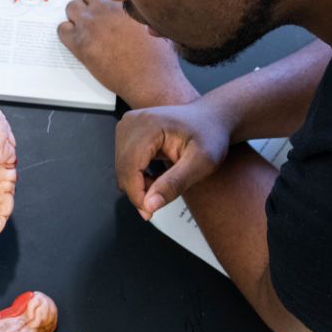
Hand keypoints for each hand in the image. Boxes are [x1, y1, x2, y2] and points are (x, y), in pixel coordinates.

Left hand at [57, 0, 196, 107]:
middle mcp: (106, 7)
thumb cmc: (158, 56)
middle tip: (94, 10)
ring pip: (71, 6)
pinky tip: (78, 40)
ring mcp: (91, 24)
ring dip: (77, 14)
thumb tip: (136, 7)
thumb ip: (140, 10)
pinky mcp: (80, 44)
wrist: (149, 79)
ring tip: (87, 27)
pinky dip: (67, 32)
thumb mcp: (154, 22)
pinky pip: (62, 30)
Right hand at [115, 99, 231, 219]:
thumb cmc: (210, 135)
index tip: (150, 212)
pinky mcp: (126, 133)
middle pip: (122, 170)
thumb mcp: (202, 162)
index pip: (129, 168)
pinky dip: (137, 176)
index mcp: (148, 125)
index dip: (137, 195)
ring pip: (121, 169)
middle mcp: (131, 123)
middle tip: (163, 197)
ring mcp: (126, 126)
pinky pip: (123, 163)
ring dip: (138, 184)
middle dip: (139, 191)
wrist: (211, 119)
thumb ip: (175, 184)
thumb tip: (150, 204)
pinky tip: (155, 177)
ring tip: (163, 183)